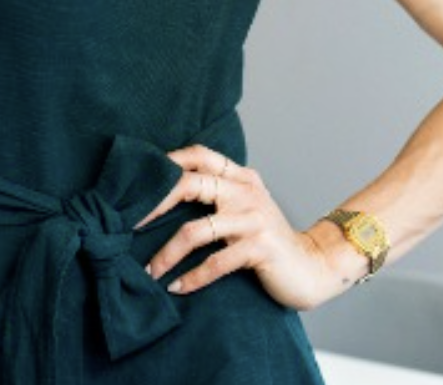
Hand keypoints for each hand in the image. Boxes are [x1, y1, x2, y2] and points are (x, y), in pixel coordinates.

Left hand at [139, 144, 349, 310]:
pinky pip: (215, 262)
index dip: (168, 162)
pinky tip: (176, 288)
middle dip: (155, 204)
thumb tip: (166, 194)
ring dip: (166, 254)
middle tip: (130, 224)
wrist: (313, 266)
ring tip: (149, 271)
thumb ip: (218, 194)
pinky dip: (192, 277)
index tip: (138, 180)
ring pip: (196, 231)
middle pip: (190, 184)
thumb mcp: (245, 207)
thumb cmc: (267, 239)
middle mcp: (245, 191)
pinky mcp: (259, 248)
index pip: (200, 155)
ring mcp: (253, 219)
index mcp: (240, 176)